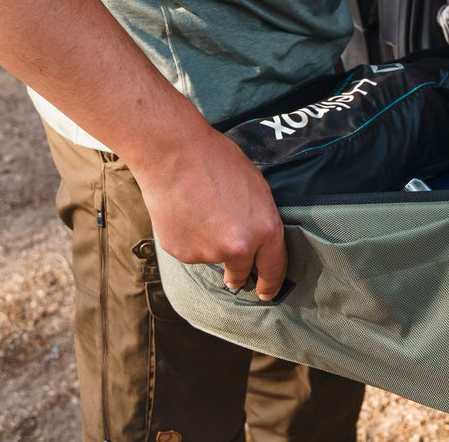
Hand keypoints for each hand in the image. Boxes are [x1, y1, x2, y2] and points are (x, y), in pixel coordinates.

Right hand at [130, 126, 288, 300]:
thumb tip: (257, 242)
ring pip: (213, 259)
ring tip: (201, 212)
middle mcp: (239, 248)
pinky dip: (190, 240)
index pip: (274, 269)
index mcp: (266, 230)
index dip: (271, 284)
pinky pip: (191, 252)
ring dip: (210, 246)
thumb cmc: (218, 162)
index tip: (267, 292)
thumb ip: (260, 221)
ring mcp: (208, 253)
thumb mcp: (256, 189)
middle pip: (241, 273)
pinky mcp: (182, 252)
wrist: (174, 155)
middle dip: (239, 273)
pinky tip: (185, 215)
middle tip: (233, 264)